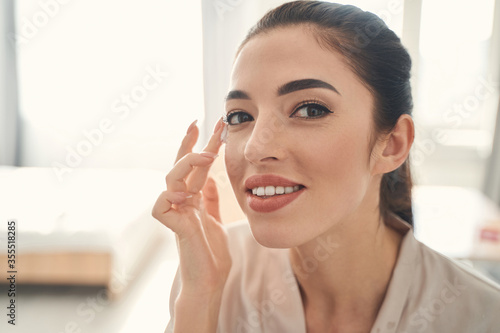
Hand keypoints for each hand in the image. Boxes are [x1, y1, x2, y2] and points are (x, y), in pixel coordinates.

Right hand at [152, 118, 231, 297]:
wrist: (210, 282)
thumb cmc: (212, 254)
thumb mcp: (215, 219)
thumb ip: (210, 201)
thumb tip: (209, 179)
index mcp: (193, 200)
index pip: (196, 168)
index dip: (202, 147)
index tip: (214, 128)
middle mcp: (182, 203)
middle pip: (181, 167)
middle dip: (189, 144)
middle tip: (198, 122)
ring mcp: (176, 213)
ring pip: (171, 179)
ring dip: (187, 163)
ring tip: (208, 153)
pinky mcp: (174, 227)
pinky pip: (161, 206)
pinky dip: (169, 195)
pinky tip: (184, 191)